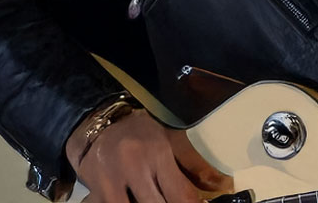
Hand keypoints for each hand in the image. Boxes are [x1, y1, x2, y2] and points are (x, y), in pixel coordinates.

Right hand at [66, 107, 232, 202]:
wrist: (97, 123)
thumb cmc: (139, 131)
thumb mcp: (170, 138)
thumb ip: (194, 164)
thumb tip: (220, 185)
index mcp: (158, 152)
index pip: (180, 193)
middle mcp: (135, 167)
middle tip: (178, 202)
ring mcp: (112, 181)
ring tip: (160, 199)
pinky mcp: (97, 190)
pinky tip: (138, 200)